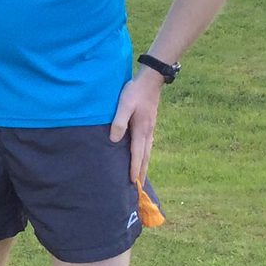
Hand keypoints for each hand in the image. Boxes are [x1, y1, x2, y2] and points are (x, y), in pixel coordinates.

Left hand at [109, 71, 162, 185]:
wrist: (151, 80)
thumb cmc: (135, 92)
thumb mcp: (124, 105)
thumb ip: (119, 122)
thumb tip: (114, 140)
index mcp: (141, 130)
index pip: (137, 153)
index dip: (134, 168)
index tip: (132, 181)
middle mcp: (148, 132)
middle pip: (145, 156)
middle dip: (142, 171)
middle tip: (139, 186)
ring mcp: (150, 128)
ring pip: (148, 150)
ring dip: (145, 163)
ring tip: (142, 174)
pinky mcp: (150, 123)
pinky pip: (148, 144)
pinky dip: (146, 153)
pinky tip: (144, 154)